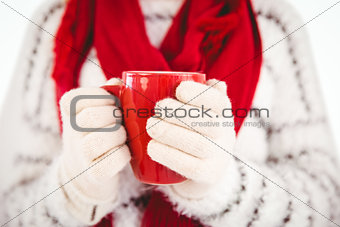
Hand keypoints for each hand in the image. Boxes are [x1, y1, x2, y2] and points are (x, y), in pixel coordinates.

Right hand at [58, 78, 129, 222]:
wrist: (83, 172)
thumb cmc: (97, 131)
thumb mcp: (95, 110)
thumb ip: (108, 92)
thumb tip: (120, 81)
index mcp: (68, 111)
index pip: (80, 97)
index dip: (103, 97)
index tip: (112, 102)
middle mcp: (70, 133)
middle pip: (93, 117)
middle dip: (114, 116)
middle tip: (120, 119)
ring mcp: (81, 155)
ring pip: (103, 138)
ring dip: (120, 135)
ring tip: (123, 136)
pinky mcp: (95, 173)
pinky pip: (114, 159)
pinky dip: (124, 154)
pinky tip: (124, 151)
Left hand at [146, 79, 235, 198]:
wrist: (204, 172)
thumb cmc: (196, 132)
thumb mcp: (202, 113)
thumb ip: (203, 94)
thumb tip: (207, 79)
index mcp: (223, 115)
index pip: (219, 102)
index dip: (201, 94)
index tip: (179, 89)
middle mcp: (225, 136)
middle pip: (208, 123)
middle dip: (180, 113)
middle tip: (157, 108)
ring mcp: (218, 157)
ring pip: (198, 144)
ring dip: (171, 133)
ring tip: (151, 126)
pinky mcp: (206, 176)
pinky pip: (190, 167)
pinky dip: (169, 155)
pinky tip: (151, 148)